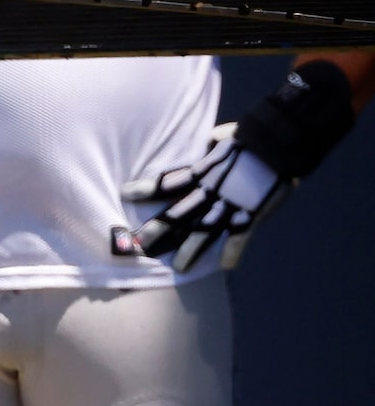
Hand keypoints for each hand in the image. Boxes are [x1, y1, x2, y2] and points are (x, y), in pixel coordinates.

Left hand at [123, 60, 357, 271]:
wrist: (280, 139)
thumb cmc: (247, 137)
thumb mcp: (217, 140)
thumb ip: (201, 150)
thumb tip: (192, 149)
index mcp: (201, 171)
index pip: (167, 181)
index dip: (146, 188)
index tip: (124, 194)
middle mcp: (211, 190)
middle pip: (178, 213)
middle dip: (158, 230)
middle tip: (137, 246)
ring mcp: (231, 203)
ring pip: (205, 230)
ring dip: (191, 249)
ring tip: (177, 268)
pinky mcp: (253, 212)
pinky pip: (242, 234)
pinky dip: (234, 251)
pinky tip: (225, 267)